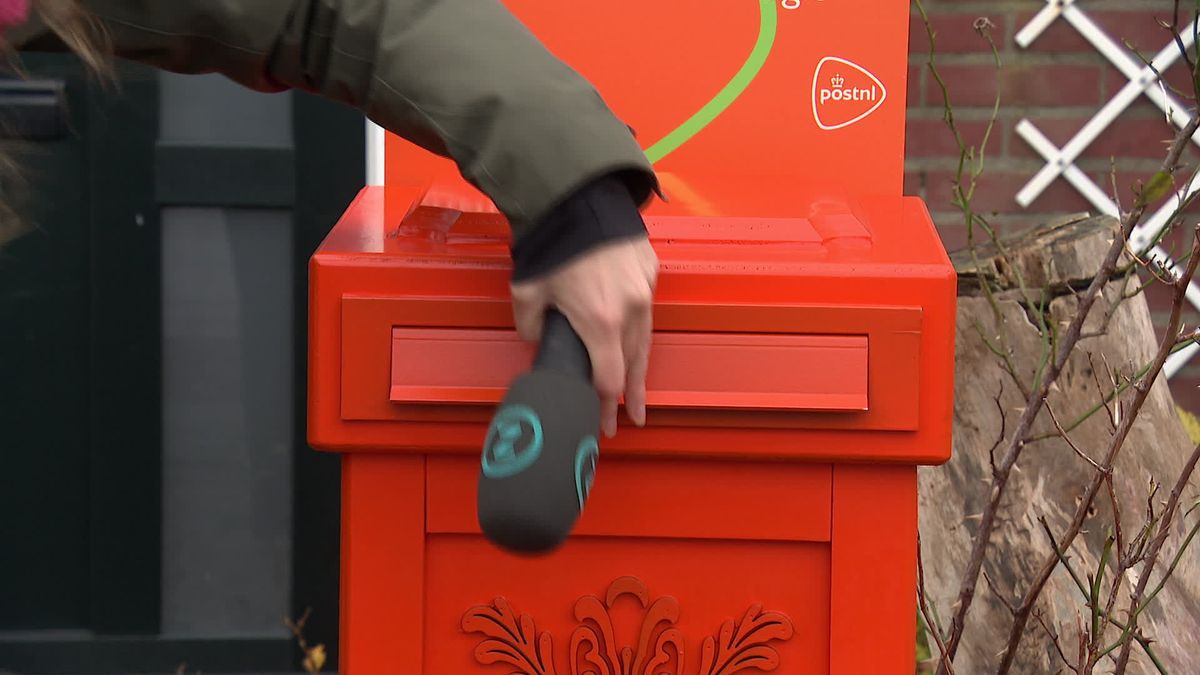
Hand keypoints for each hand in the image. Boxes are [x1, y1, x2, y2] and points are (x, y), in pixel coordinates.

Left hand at [511, 236, 657, 437]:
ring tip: (639, 397)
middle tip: (628, 421)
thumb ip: (530, 323)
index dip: (606, 405)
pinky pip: (647, 310)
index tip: (603, 422)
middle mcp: (631, 310)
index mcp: (601, 321)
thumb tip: (535, 337)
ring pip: (645, 340)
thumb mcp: (527, 290)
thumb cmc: (554, 241)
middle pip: (634, 366)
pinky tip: (635, 343)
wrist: (580, 194)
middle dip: (629, 397)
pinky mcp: (649, 270)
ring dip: (640, 370)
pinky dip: (641, 332)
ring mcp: (644, 289)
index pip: (609, 379)